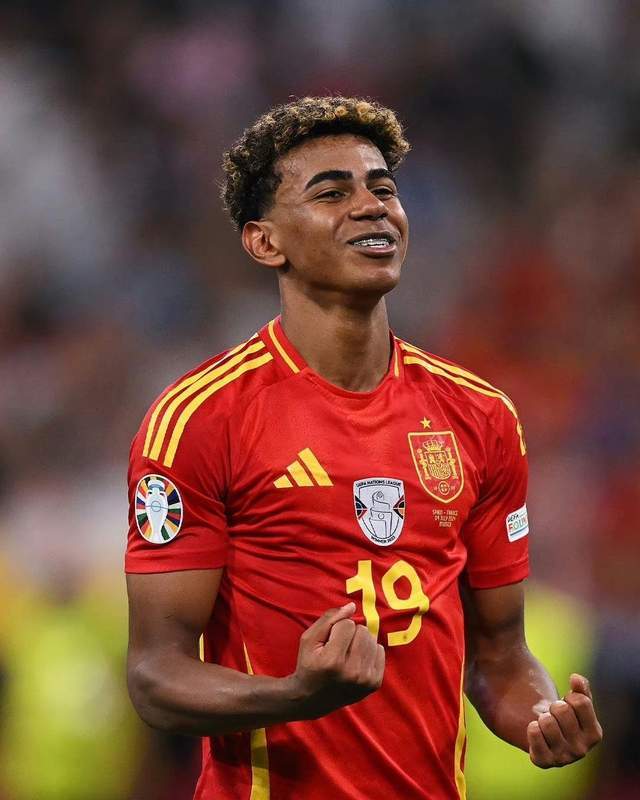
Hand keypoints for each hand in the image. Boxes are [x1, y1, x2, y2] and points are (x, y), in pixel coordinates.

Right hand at [289, 602, 384, 718]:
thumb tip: (352, 606)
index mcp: (333, 661)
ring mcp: (365, 680)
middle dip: (350, 633)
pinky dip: (369, 651)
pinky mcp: (374, 684)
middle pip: (363, 630)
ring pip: (372, 639)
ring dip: (360, 641)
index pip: (348, 624)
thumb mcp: (309, 639)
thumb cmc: (309, 664)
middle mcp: (352, 672)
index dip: (337, 628)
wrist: (312, 699)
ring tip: (347, 654)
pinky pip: (380, 651)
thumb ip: (329, 618)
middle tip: (338, 647)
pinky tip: (356, 660)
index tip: (329, 641)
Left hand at [527, 674, 602, 767]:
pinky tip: (535, 730)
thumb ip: (581, 687)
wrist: (543, 734)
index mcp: (594, 734)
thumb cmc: (564, 715)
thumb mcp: (576, 700)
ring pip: (547, 721)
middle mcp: (582, 750)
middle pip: (562, 710)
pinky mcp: (543, 761)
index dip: (569, 697)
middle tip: (553, 714)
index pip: (581, 701)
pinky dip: (532, 727)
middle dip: (554, 706)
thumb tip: (576, 678)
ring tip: (545, 723)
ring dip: (542, 717)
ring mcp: (563, 758)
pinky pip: (535, 735)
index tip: (568, 704)